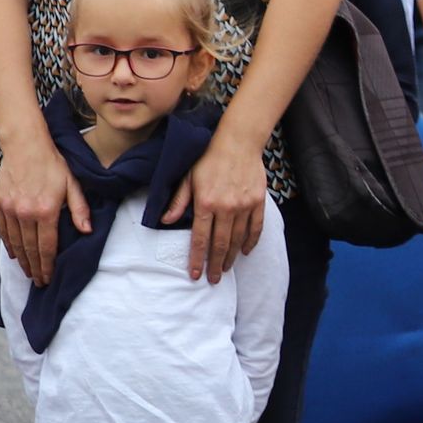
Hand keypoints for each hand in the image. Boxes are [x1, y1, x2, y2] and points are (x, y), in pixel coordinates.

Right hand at [0, 135, 90, 284]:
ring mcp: (9, 209)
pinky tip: (14, 254)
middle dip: (35, 268)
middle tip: (38, 282)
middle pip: (30, 249)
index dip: (48, 265)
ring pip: (15, 242)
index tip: (48, 278)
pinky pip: (3, 230)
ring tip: (28, 272)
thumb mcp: (73, 184)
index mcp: (46, 210)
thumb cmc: (53, 164)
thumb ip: (79, 209)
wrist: (25, 146)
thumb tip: (87, 231)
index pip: (47, 246)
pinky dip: (8, 244)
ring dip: (22, 260)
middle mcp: (25, 213)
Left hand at [166, 130, 271, 282]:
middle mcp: (226, 208)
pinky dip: (251, 241)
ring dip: (231, 256)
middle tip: (213, 280)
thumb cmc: (208, 157)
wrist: (238, 142)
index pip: (200, 239)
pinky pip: (255, 227)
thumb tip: (165, 221)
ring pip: (238, 239)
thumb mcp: (188, 177)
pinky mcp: (258, 202)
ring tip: (226, 269)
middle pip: (220, 244)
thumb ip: (178, 201)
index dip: (197, 259)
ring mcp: (244, 206)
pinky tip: (245, 251)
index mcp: (205, 203)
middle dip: (216, 265)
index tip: (196, 274)